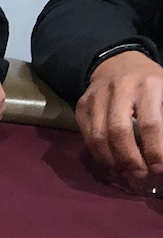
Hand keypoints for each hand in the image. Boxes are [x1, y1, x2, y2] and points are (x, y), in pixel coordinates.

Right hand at [75, 49, 162, 177]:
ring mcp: (96, 98)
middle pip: (119, 132)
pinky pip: (87, 137)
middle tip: (139, 174)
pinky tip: (111, 163)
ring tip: (124, 173)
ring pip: (99, 137)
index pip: (150, 123)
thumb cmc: (149, 81)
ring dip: (112, 161)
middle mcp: (120, 89)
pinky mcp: (82, 106)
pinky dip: (98, 155)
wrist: (118, 63)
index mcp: (149, 84)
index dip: (154, 149)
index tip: (158, 167)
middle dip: (130, 158)